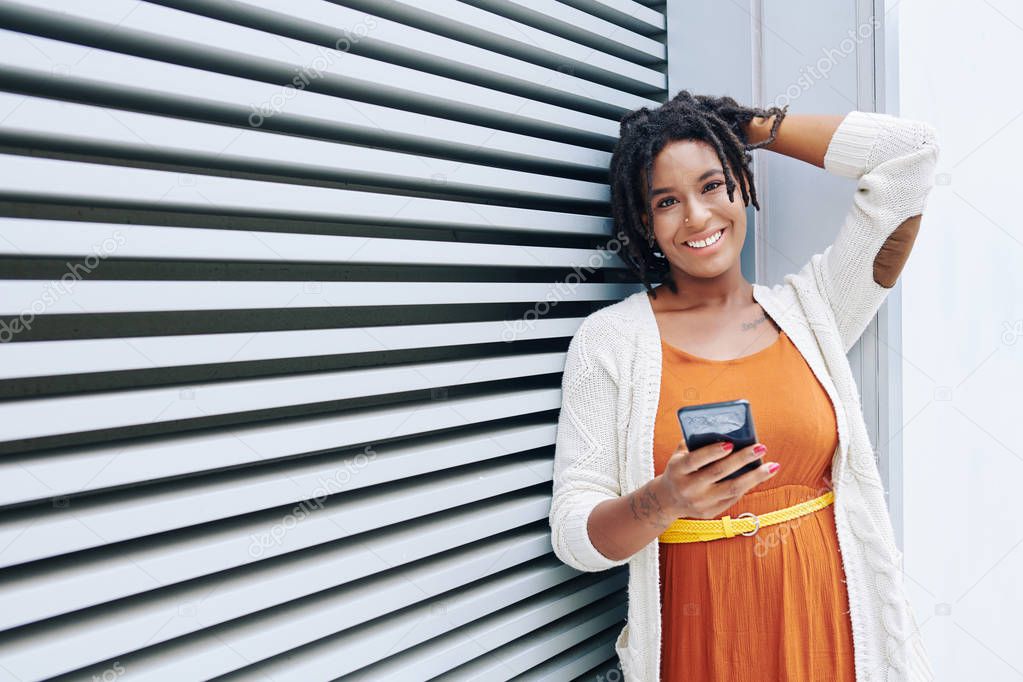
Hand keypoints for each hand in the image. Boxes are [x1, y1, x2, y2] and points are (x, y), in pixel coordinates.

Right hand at [655, 440, 779, 519]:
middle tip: (760, 447)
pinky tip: (760, 475)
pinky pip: (733, 498)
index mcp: (677, 469)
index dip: (713, 452)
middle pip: (719, 473)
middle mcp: (687, 488)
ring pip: (732, 489)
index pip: (696, 460)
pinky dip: (748, 485)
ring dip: (755, 477)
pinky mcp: (710, 513)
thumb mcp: (680, 454)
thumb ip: (696, 443)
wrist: (668, 499)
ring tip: (773, 466)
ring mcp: (699, 502)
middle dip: (742, 459)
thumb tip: (726, 431)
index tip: (731, 443)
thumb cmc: (680, 468)